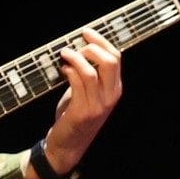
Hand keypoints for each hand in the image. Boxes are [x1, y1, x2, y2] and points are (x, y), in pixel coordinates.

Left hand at [39, 27, 123, 173]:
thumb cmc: (74, 116)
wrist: (67, 146)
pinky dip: (69, 71)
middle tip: (76, 44)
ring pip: (91, 71)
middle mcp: (110, 96)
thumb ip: (89, 75)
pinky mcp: (83, 112)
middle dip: (92, 47)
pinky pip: (77, 84)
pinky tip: (63, 70)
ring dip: (75, 58)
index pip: (116, 58)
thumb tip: (79, 49)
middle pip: (110, 61)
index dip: (101, 41)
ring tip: (64, 54)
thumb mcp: (88, 94)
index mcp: (115, 89)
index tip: (86, 32)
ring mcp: (98, 105)